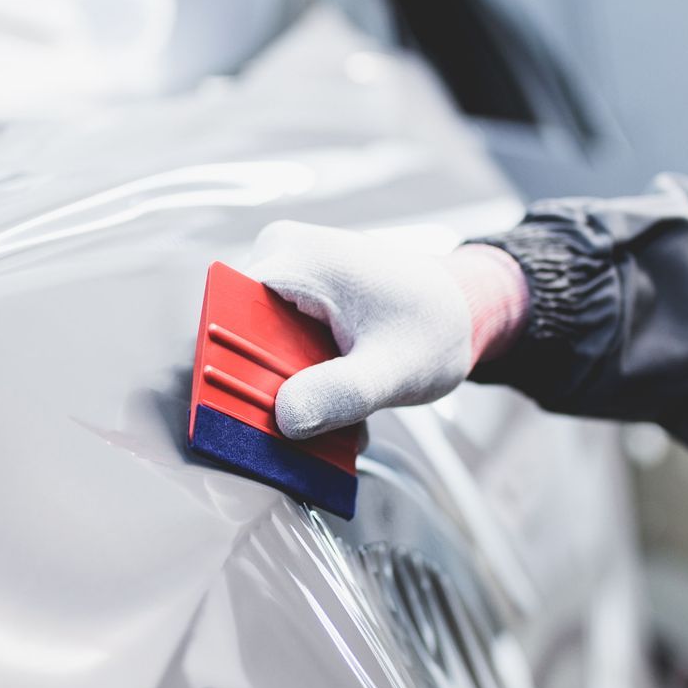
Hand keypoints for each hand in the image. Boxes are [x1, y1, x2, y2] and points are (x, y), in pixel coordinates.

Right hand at [247, 220, 527, 438]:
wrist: (466, 307)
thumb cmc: (436, 324)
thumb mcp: (393, 368)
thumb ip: (341, 394)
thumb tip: (287, 419)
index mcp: (293, 258)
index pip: (221, 315)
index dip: (223, 369)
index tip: (247, 414)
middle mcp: (279, 258)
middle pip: (235, 339)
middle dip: (266, 392)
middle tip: (305, 430)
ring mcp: (285, 278)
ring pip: (254, 352)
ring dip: (287, 395)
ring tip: (332, 418)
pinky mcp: (294, 301)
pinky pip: (275, 350)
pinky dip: (300, 384)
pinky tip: (335, 402)